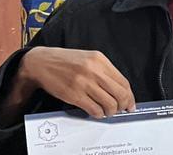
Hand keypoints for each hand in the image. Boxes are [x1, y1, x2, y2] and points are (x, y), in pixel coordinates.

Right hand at [18, 47, 135, 117]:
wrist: (42, 62)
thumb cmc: (66, 61)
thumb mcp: (89, 58)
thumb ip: (105, 71)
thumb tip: (120, 89)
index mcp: (100, 60)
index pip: (123, 82)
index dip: (130, 95)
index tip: (130, 102)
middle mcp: (93, 70)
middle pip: (119, 94)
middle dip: (124, 105)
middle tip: (122, 109)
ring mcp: (84, 83)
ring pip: (109, 103)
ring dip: (111, 111)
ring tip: (108, 111)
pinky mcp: (74, 94)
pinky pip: (93, 108)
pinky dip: (98, 113)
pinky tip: (97, 112)